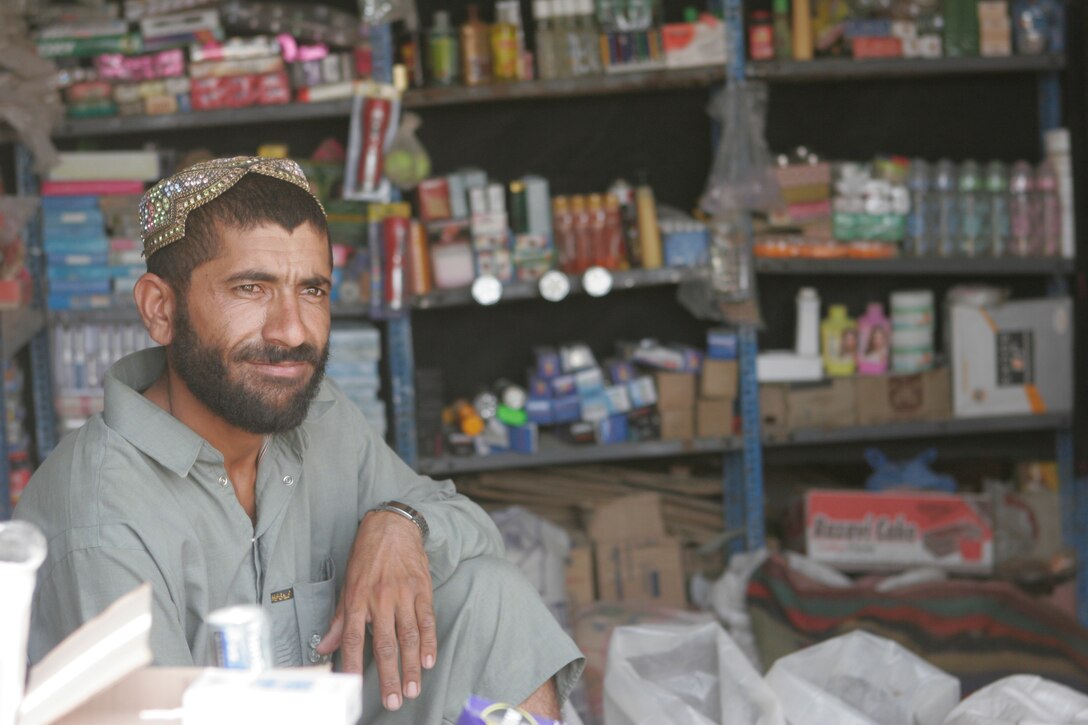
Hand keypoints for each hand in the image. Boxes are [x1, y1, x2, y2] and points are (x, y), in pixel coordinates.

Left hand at [317, 510, 437, 710]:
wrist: (392, 526)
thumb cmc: (366, 556)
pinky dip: (429, 642)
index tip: (352, 688)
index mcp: (358, 599)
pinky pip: (427, 620)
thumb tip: (324, 647)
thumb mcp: (347, 584)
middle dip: (389, 676)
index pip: (353, 639)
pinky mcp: (422, 590)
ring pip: (409, 637)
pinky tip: (429, 661)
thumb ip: (339, 619)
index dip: (352, 665)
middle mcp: (380, 599)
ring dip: (412, 666)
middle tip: (394, 701)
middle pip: (386, 645)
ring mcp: (404, 595)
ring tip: (413, 689)